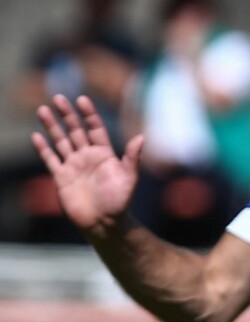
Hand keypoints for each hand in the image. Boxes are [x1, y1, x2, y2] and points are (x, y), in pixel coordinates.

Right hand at [31, 94, 142, 240]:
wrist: (104, 223)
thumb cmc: (120, 201)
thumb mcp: (129, 178)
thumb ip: (133, 158)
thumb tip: (141, 137)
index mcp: (104, 154)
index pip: (95, 128)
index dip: (89, 114)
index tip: (82, 99)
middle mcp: (87, 156)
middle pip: (75, 131)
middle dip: (67, 115)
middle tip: (58, 98)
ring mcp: (73, 166)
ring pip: (61, 141)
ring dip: (52, 127)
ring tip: (43, 110)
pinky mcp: (61, 177)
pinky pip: (50, 159)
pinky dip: (43, 148)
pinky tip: (36, 136)